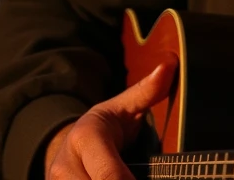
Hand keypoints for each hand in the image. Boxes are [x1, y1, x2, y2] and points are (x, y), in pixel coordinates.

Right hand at [45, 56, 176, 178]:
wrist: (68, 141)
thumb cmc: (105, 125)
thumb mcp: (125, 106)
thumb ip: (148, 91)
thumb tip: (170, 65)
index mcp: (86, 138)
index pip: (110, 175)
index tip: (148, 179)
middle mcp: (64, 165)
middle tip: (139, 175)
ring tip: (131, 174)